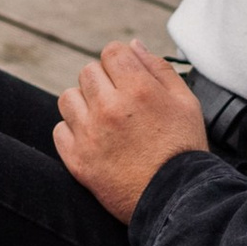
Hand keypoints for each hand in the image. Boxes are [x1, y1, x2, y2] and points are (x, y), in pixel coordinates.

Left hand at [54, 40, 208, 221]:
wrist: (175, 199)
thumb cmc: (184, 149)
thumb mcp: (186, 102)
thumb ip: (159, 69)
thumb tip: (133, 46)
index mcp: (139, 89)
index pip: (111, 52)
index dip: (119, 61)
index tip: (126, 77)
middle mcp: (110, 107)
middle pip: (88, 72)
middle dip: (103, 81)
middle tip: (119, 102)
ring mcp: (90, 134)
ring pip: (68, 98)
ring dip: (84, 103)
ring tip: (103, 120)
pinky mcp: (77, 160)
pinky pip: (60, 129)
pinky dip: (73, 131)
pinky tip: (94, 139)